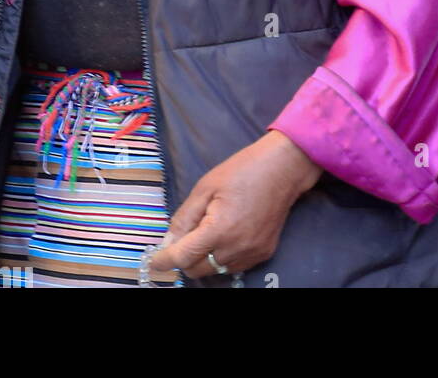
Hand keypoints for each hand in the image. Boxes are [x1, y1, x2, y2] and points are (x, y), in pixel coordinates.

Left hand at [146, 130, 321, 278]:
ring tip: (209, 232)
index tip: (154, 261)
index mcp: (219, 229)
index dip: (164, 261)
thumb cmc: (243, 170)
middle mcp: (236, 248)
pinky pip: (234, 266)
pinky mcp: (263, 253)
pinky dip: (223, 257)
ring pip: (215, 270)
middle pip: (197, 270)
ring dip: (205, 259)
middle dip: (184, 259)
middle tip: (184, 239)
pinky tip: (227, 236)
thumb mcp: (206, 187)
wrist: (283, 168)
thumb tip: (168, 243)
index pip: (183, 258)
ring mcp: (251, 254)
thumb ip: (184, 218)